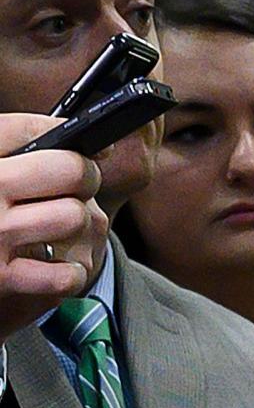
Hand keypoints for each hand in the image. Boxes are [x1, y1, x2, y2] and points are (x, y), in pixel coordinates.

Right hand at [0, 118, 105, 335]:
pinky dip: (69, 273)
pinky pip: (67, 271)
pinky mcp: (0, 278)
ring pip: (75, 216)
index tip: (86, 141)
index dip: (60, 131)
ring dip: (74, 228)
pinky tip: (52, 268)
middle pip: (70, 169)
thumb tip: (90, 145)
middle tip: (79, 185)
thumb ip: (14, 158)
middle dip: (84, 177)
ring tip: (54, 231)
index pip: (22, 129)